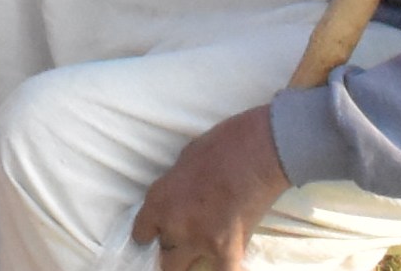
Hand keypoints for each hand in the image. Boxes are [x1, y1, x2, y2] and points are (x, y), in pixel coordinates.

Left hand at [130, 106, 292, 270]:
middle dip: (173, 251)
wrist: (259, 150)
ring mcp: (199, 240)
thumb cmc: (223, 144)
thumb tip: (179, 199)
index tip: (155, 236)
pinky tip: (228, 263)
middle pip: (164, 256)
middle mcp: (173, 225)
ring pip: (184, 269)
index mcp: (159, 200)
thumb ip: (177, 188)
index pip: (141, 233)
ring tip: (204, 255)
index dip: (150, 235)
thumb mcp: (185, 161)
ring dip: (194, 262)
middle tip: (184, 244)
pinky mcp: (227, 250)